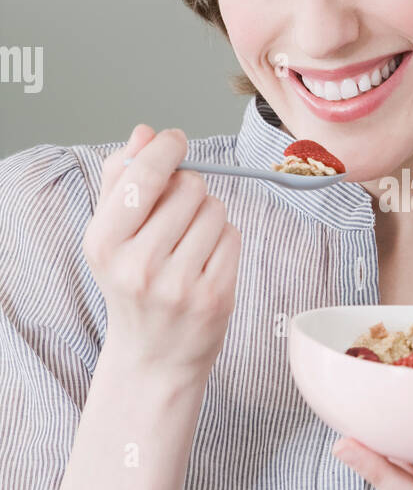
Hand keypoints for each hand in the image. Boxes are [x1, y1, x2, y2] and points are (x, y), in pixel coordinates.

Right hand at [84, 124, 241, 377]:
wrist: (152, 357)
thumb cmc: (130, 285)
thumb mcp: (110, 235)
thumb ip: (122, 179)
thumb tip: (145, 133)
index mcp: (103, 243)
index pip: (145, 174)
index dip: (167, 148)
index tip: (174, 142)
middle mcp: (137, 265)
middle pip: (189, 186)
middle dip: (188, 190)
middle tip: (176, 216)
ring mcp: (178, 285)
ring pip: (215, 209)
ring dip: (208, 215)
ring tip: (188, 243)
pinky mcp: (215, 297)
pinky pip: (232, 236)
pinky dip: (223, 240)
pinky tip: (204, 262)